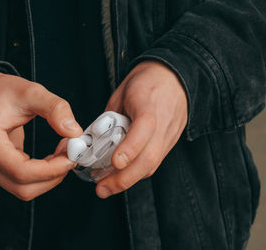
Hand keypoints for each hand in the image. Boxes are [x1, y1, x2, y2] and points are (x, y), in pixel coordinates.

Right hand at [0, 71, 82, 200]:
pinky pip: (25, 182)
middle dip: (54, 174)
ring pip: (26, 189)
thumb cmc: (1, 91)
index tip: (71, 154)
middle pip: (24, 187)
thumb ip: (55, 108)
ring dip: (51, 176)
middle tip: (71, 152)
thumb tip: (74, 132)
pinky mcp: (0, 169)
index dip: (51, 169)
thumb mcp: (31, 92)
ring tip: (63, 151)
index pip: (21, 171)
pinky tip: (55, 156)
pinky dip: (45, 174)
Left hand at [96, 61, 187, 197]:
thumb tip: (92, 141)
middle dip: (125, 177)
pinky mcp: (169, 142)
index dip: (130, 147)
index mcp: (148, 103)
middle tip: (102, 188)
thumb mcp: (121, 93)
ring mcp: (168, 135)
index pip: (144, 127)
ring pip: (152, 163)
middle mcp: (162, 122)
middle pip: (149, 156)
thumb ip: (109, 117)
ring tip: (107, 187)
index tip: (115, 162)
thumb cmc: (144, 83)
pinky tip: (122, 177)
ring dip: (129, 179)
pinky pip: (154, 162)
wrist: (173, 77)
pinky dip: (137, 173)